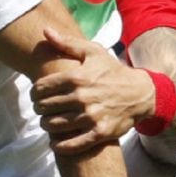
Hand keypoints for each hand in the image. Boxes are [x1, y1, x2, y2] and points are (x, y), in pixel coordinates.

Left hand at [30, 28, 152, 154]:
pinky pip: (74, 144)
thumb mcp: (92, 52)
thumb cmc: (112, 71)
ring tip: (46, 122)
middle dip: (38, 109)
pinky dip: (60, 146)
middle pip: (46, 107)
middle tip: (39, 109)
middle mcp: (82, 97)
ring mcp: (91, 116)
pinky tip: (54, 144)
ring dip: (46, 125)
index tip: (35, 95)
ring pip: (56, 125)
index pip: (42, 88)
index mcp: (76, 77)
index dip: (34, 93)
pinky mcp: (101, 133)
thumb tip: (45, 30)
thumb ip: (67, 43)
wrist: (141, 93)